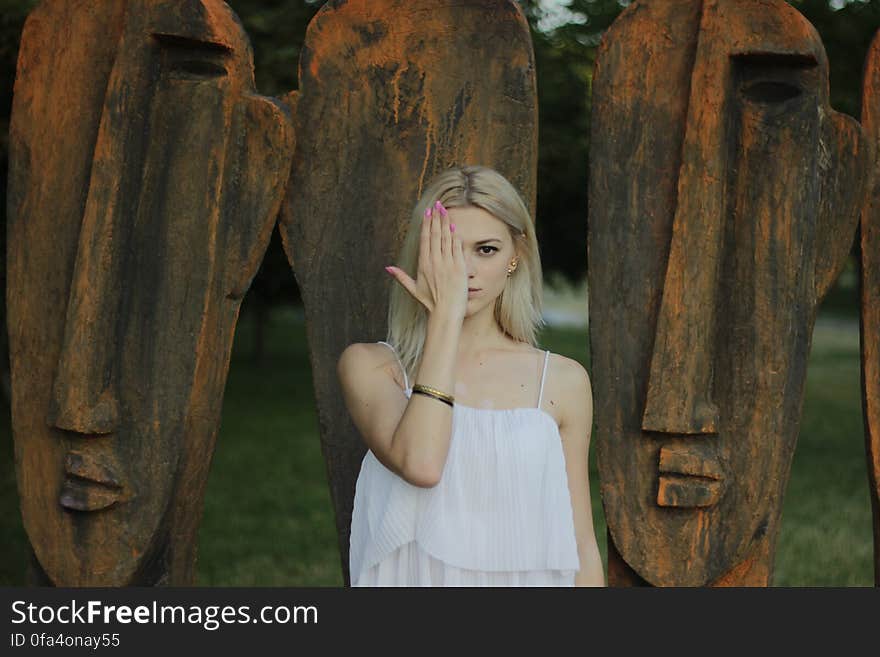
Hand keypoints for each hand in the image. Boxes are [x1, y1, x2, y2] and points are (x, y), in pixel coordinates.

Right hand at [387, 200, 467, 320]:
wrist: (446, 312)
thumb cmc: (431, 303)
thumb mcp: (413, 289)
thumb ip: (401, 277)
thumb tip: (387, 267)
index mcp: (423, 265)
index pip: (425, 239)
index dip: (426, 224)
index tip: (427, 213)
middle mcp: (434, 262)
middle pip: (435, 235)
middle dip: (436, 218)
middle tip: (437, 205)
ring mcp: (447, 263)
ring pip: (446, 238)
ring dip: (446, 222)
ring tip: (445, 210)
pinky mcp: (459, 267)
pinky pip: (456, 247)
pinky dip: (455, 236)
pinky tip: (454, 226)